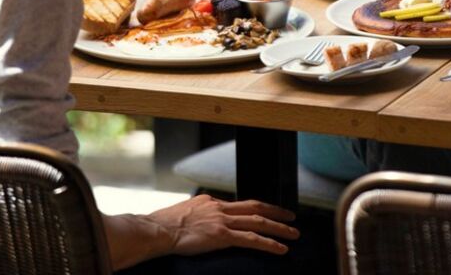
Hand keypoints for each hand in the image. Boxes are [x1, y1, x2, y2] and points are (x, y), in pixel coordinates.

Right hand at [148, 194, 298, 256]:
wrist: (157, 229)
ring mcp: (222, 220)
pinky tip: (281, 249)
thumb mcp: (183, 214)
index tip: (267, 211)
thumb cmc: (163, 226)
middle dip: (276, 211)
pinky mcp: (221, 235)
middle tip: (291, 216)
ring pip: (258, 221)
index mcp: (210, 201)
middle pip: (255, 207)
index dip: (256, 208)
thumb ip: (197, 216)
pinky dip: (269, 243)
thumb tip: (199, 223)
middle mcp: (219, 207)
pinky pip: (251, 239)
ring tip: (293, 234)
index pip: (239, 204)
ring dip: (279, 227)